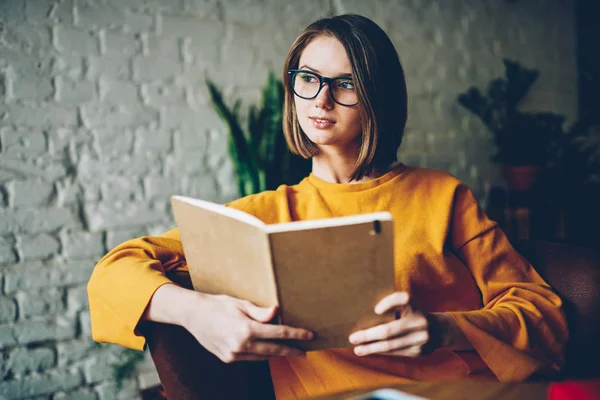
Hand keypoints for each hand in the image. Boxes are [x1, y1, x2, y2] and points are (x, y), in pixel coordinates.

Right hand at [183, 292, 313, 362]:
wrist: (193, 315)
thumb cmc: (218, 305)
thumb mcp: (241, 304)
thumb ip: (260, 312)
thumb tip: (276, 313)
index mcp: (247, 329)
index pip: (278, 333)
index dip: (296, 334)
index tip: (309, 335)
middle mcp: (241, 345)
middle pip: (274, 350)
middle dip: (291, 351)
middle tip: (304, 352)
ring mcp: (233, 354)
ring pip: (263, 357)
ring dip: (277, 354)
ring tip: (289, 351)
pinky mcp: (228, 359)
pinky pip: (250, 358)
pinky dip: (261, 355)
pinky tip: (268, 351)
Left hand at [348, 292, 440, 356]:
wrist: (439, 331)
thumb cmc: (413, 314)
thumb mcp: (408, 306)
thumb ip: (392, 307)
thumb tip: (364, 315)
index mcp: (415, 306)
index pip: (403, 299)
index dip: (389, 302)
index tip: (376, 310)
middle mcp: (420, 321)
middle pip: (389, 330)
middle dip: (369, 336)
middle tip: (353, 338)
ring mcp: (421, 338)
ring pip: (391, 346)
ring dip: (371, 348)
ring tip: (357, 349)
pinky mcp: (419, 352)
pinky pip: (395, 353)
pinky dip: (381, 352)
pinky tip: (370, 351)